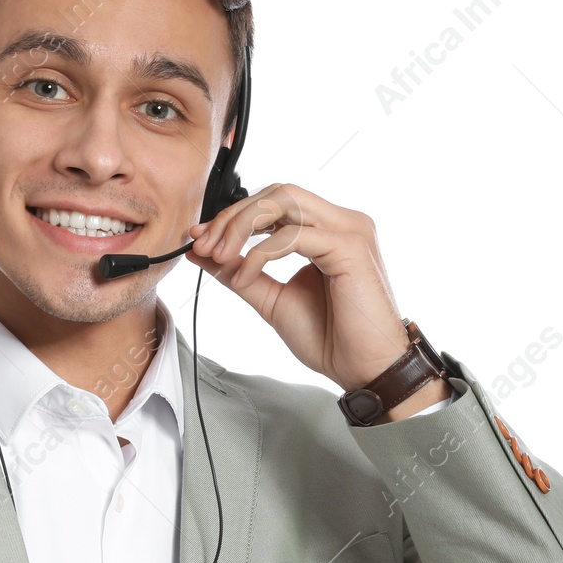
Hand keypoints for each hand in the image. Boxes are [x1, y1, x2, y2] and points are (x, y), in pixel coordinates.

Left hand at [186, 183, 449, 416]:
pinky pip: (293, 235)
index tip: (199, 238)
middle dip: (233, 216)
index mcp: (327, 230)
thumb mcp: (271, 299)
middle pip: (276, 193)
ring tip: (220, 256)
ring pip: (284, 201)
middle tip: (204, 245)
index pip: (274, 202)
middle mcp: (342, 222)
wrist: (364, 370)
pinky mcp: (350, 247)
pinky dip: (260, 253)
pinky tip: (245, 276)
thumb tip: (202, 252)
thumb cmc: (330, 338)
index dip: (233, 216)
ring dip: (242, 226)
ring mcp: (349, 230)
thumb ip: (240, 272)